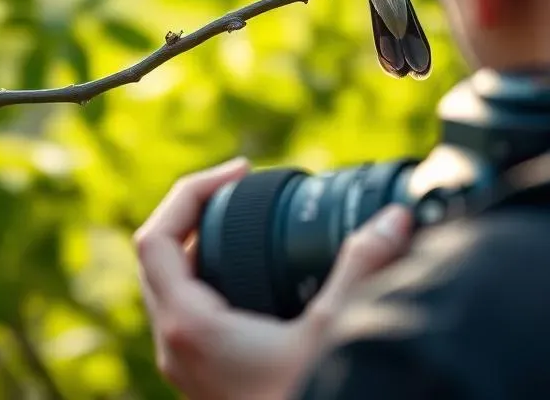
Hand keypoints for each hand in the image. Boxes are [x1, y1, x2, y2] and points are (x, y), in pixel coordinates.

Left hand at [135, 157, 412, 399]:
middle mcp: (175, 345)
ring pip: (167, 284)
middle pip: (157, 254)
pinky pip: (185, 308)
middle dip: (196, 209)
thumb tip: (395, 218)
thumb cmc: (310, 399)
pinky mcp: (204, 376)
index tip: (241, 172)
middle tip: (241, 186)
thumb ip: (364, 269)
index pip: (155, 238)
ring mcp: (185, 364)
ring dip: (197, 243)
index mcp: (190, 326)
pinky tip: (247, 269)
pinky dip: (206, 275)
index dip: (192, 190)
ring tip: (240, 217)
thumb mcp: (338, 333)